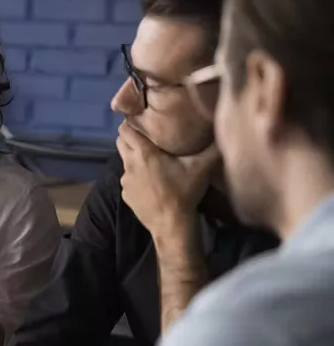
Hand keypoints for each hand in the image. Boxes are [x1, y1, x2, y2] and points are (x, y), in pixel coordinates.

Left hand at [116, 121, 219, 235]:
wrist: (171, 224)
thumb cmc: (184, 192)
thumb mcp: (202, 168)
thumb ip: (213, 148)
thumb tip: (224, 131)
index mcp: (144, 153)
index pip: (125, 130)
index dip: (129, 123)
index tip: (140, 121)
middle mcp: (129, 164)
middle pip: (121, 142)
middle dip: (129, 137)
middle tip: (146, 138)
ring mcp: (125, 181)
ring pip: (124, 161)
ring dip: (133, 158)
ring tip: (150, 161)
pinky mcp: (125, 195)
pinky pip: (128, 180)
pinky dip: (136, 178)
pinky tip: (150, 182)